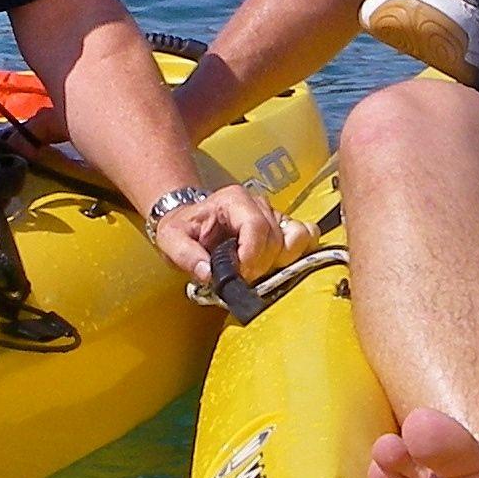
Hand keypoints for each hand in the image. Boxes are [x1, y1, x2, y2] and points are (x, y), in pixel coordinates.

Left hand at [151, 183, 311, 287]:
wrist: (190, 222)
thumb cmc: (183, 229)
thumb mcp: (171, 240)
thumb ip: (186, 256)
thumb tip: (207, 273)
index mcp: (234, 200)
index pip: (256, 227)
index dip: (252, 256)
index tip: (239, 275)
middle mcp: (259, 204)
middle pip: (276, 239)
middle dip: (260, 266)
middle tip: (241, 276)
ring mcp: (274, 214)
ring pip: (295, 238)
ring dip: (281, 261)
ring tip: (258, 270)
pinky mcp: (284, 227)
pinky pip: (307, 235)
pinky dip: (299, 252)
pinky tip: (279, 263)